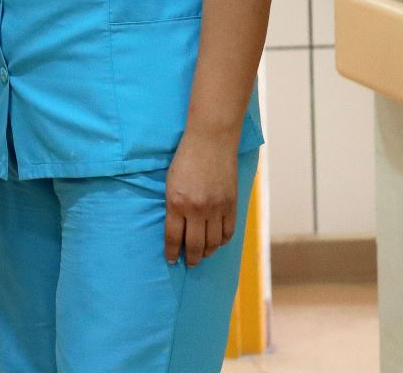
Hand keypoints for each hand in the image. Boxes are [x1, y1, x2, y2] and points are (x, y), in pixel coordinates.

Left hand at [164, 129, 240, 266]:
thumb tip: (177, 228)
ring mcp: (216, 208)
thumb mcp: (171, 182)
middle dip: (190, 258)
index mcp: (176, 203)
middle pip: (194, 245)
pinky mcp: (231, 204)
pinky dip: (222, 241)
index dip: (172, 252)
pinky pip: (228, 231)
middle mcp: (197, 209)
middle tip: (189, 263)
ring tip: (202, 255)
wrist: (210, 140)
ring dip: (206, 252)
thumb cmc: (186, 158)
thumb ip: (174, 205)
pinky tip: (217, 242)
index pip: (173, 237)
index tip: (171, 261)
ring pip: (212, 242)